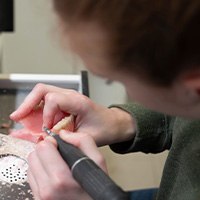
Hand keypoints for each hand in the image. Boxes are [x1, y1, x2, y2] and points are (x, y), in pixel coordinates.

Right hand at [10, 83, 134, 145]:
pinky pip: (46, 101)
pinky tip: (32, 118)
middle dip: (28, 103)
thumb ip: (67, 139)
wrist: (113, 123)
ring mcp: (67, 97)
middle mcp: (71, 96)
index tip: (47, 129)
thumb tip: (47, 140)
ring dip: (30, 105)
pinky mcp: (65, 102)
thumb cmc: (105, 127)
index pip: (54, 98)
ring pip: (42, 93)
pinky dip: (36, 108)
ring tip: (21, 117)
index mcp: (79, 102)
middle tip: (18, 116)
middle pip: (43, 90)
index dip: (46, 114)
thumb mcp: (88, 138)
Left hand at [28, 132, 106, 199]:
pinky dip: (40, 171)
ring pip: (31, 165)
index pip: (43, 148)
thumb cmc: (94, 187)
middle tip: (58, 154)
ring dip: (42, 161)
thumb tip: (63, 133)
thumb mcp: (98, 162)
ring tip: (56, 165)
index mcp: (60, 179)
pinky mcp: (36, 199)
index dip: (52, 143)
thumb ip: (84, 141)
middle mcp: (46, 190)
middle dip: (46, 150)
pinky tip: (52, 173)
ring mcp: (39, 196)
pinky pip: (31, 177)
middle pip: (34, 155)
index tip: (60, 146)